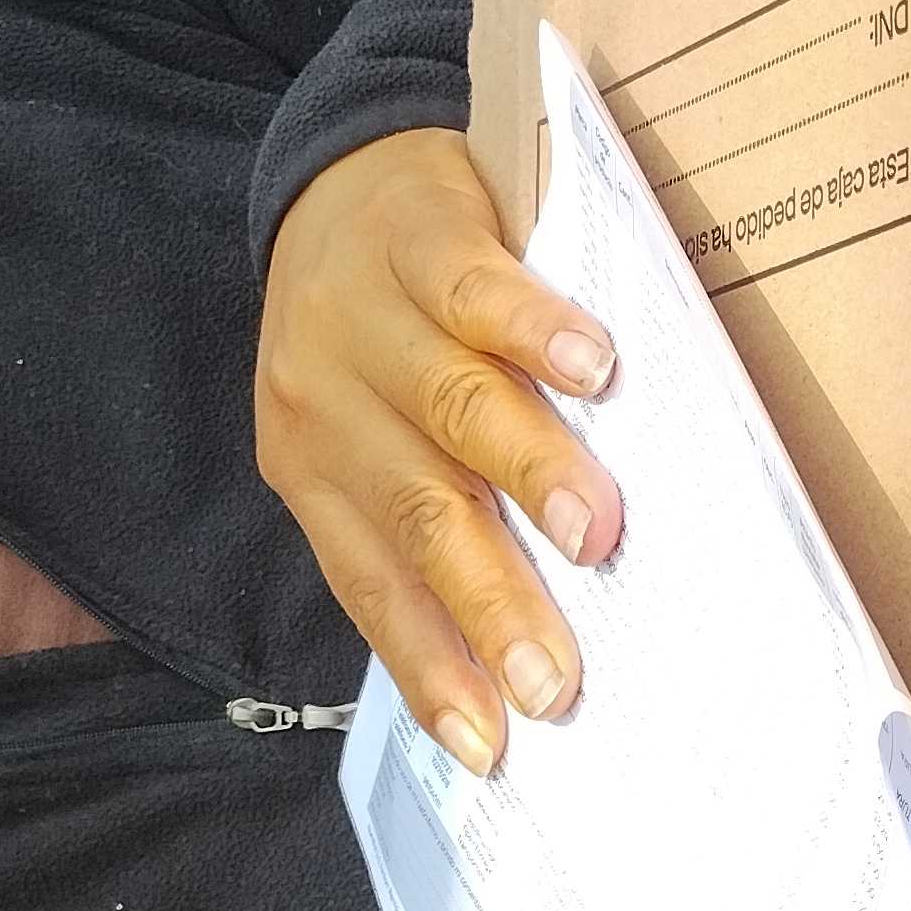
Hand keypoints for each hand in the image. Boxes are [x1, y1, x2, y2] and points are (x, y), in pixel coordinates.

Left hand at [257, 129, 622, 776]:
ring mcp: (366, 317)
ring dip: (529, 473)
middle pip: (417, 514)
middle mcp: (326, 403)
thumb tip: (513, 651)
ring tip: (596, 533)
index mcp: (314, 472)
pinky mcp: (416, 234)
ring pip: (451, 407)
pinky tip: (594, 369)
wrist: (337, 167)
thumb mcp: (368, 433)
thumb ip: (424, 521)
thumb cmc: (376, 333)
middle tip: (557, 675)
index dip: (431, 667)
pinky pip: (475, 291)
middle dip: (490, 602)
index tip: (494, 743)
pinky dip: (536, 331)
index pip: (373, 587)